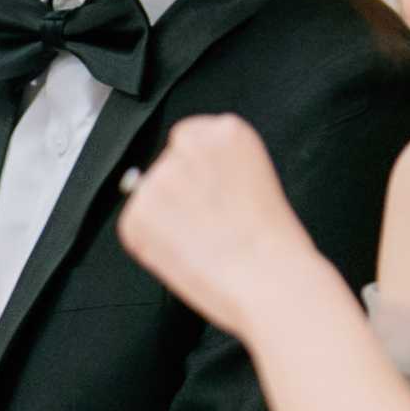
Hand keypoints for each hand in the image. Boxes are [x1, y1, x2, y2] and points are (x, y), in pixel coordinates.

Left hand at [114, 113, 339, 346]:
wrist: (268, 279)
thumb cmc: (273, 243)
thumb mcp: (255, 181)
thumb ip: (220, 169)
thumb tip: (194, 182)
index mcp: (225, 132)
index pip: (190, 138)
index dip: (197, 173)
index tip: (208, 193)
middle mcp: (187, 146)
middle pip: (167, 166)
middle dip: (178, 194)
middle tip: (207, 224)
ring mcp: (158, 179)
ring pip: (149, 197)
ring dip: (165, 220)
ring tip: (202, 243)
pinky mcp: (136, 213)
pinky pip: (136, 228)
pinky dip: (152, 246)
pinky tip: (185, 254)